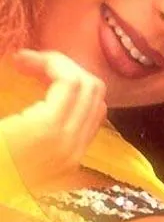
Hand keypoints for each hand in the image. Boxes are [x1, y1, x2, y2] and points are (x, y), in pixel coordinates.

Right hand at [1, 49, 106, 192]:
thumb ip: (8, 88)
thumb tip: (17, 58)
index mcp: (48, 131)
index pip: (72, 80)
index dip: (48, 60)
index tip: (19, 58)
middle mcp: (70, 144)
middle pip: (92, 88)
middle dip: (65, 67)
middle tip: (31, 65)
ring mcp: (74, 156)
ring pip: (97, 104)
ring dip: (74, 83)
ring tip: (40, 78)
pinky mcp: (71, 163)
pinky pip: (90, 122)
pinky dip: (78, 103)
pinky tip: (49, 99)